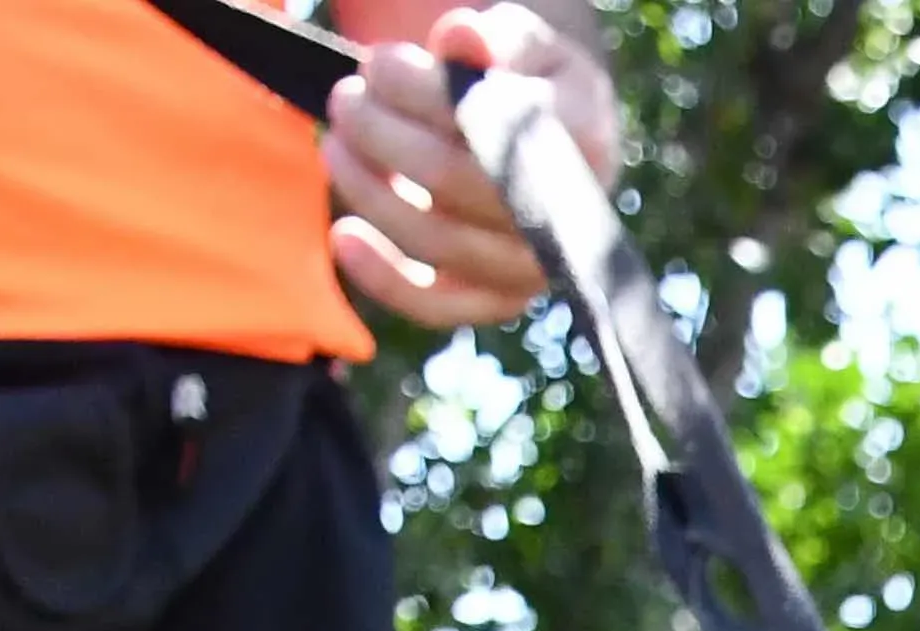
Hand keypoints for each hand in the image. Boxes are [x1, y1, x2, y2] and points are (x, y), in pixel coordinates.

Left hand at [324, 2, 615, 333]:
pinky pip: (438, 304)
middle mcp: (564, 214)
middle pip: (451, 180)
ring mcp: (532, 266)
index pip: (486, 122)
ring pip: (435, 240)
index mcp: (581, 139)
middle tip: (347, 99)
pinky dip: (384, 277)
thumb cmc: (528, 81)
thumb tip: (461, 38)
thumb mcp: (519, 41)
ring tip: (338, 143)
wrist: (554, 141)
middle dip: (381, 133)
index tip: (380, 63)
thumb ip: (495, 36)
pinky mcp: (497, 300)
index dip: (420, 93)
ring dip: (368, 189)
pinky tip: (344, 237)